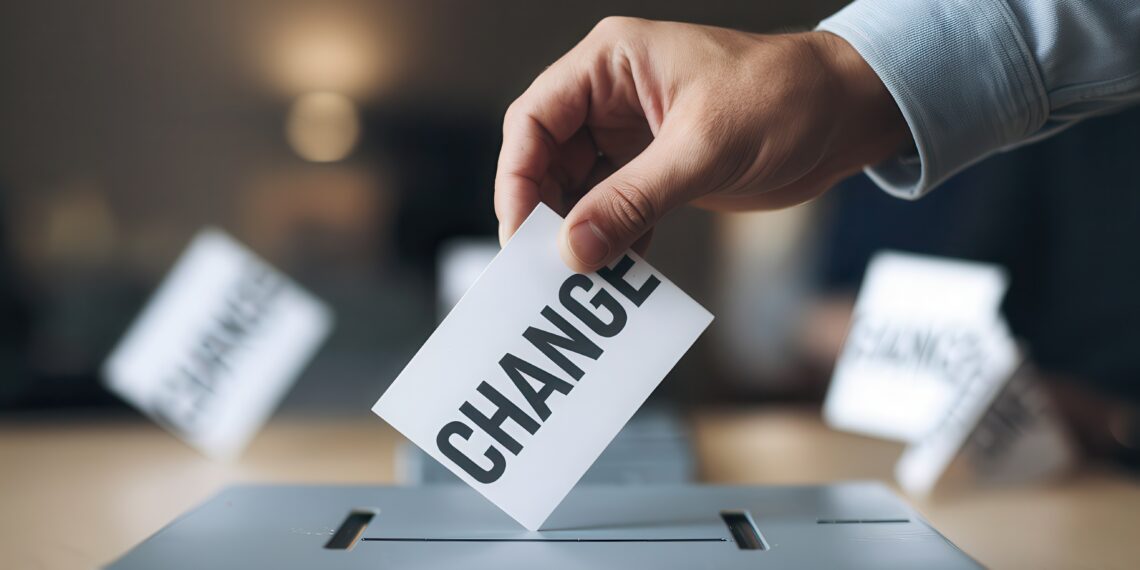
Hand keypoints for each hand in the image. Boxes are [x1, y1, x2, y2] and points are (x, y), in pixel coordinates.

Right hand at [494, 17, 907, 271]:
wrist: (847, 115)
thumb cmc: (784, 101)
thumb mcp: (704, 149)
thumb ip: (634, 199)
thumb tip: (573, 249)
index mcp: (611, 63)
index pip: (534, 119)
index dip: (517, 177)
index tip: (520, 233)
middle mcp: (611, 95)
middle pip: (547, 158)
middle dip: (545, 213)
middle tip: (545, 268)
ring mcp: (632, 134)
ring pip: (579, 189)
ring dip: (579, 233)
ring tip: (581, 278)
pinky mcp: (656, 168)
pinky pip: (615, 208)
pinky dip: (613, 240)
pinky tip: (618, 272)